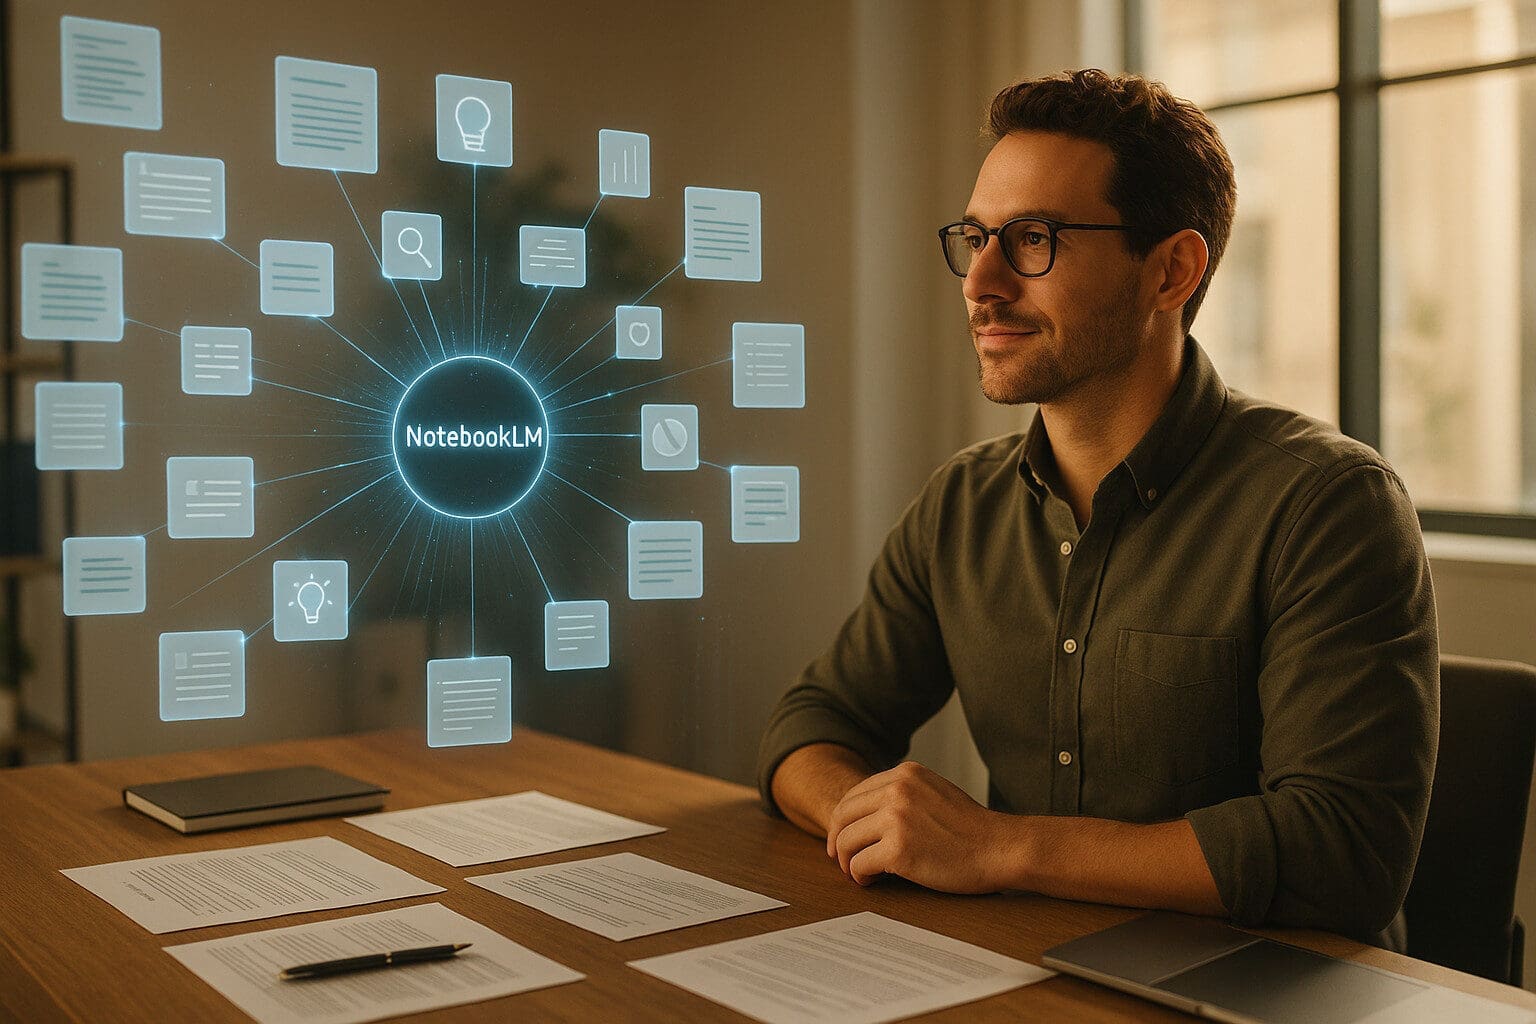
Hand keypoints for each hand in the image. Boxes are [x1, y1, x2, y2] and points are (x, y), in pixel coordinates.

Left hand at [824, 761, 1020, 892]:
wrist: (1000, 848)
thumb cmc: (971, 828)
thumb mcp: (935, 792)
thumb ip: (904, 794)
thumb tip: (866, 814)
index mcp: (905, 774)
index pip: (854, 794)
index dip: (843, 819)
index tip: (842, 837)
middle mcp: (897, 790)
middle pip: (844, 815)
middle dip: (838, 840)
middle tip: (841, 859)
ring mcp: (897, 818)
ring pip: (847, 841)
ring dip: (847, 861)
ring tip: (857, 873)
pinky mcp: (899, 849)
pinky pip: (860, 864)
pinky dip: (860, 875)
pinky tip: (871, 880)